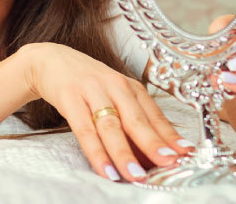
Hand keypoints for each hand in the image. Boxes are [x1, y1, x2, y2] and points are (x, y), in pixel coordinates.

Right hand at [21, 42, 191, 182]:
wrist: (50, 61)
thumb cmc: (87, 84)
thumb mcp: (113, 95)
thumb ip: (129, 121)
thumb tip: (150, 156)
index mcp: (130, 87)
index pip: (154, 115)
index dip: (170, 135)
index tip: (186, 153)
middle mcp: (115, 86)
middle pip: (136, 119)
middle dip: (153, 144)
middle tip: (168, 164)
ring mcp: (91, 91)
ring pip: (111, 126)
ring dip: (124, 153)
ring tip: (135, 174)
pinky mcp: (69, 97)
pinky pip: (84, 130)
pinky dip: (96, 151)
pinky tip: (105, 168)